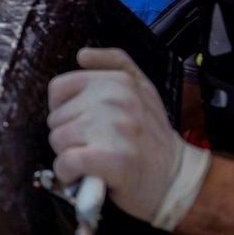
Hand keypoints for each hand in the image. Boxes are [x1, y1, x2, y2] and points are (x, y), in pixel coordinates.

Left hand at [47, 48, 208, 228]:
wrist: (178, 179)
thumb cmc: (151, 136)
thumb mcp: (143, 90)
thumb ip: (115, 64)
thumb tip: (82, 55)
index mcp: (119, 81)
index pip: (58, 88)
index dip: (65, 110)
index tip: (84, 123)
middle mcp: (117, 99)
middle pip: (55, 117)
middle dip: (69, 135)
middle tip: (99, 144)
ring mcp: (115, 128)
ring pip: (58, 139)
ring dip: (70, 155)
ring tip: (98, 158)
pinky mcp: (112, 159)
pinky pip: (65, 162)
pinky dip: (69, 173)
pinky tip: (87, 175)